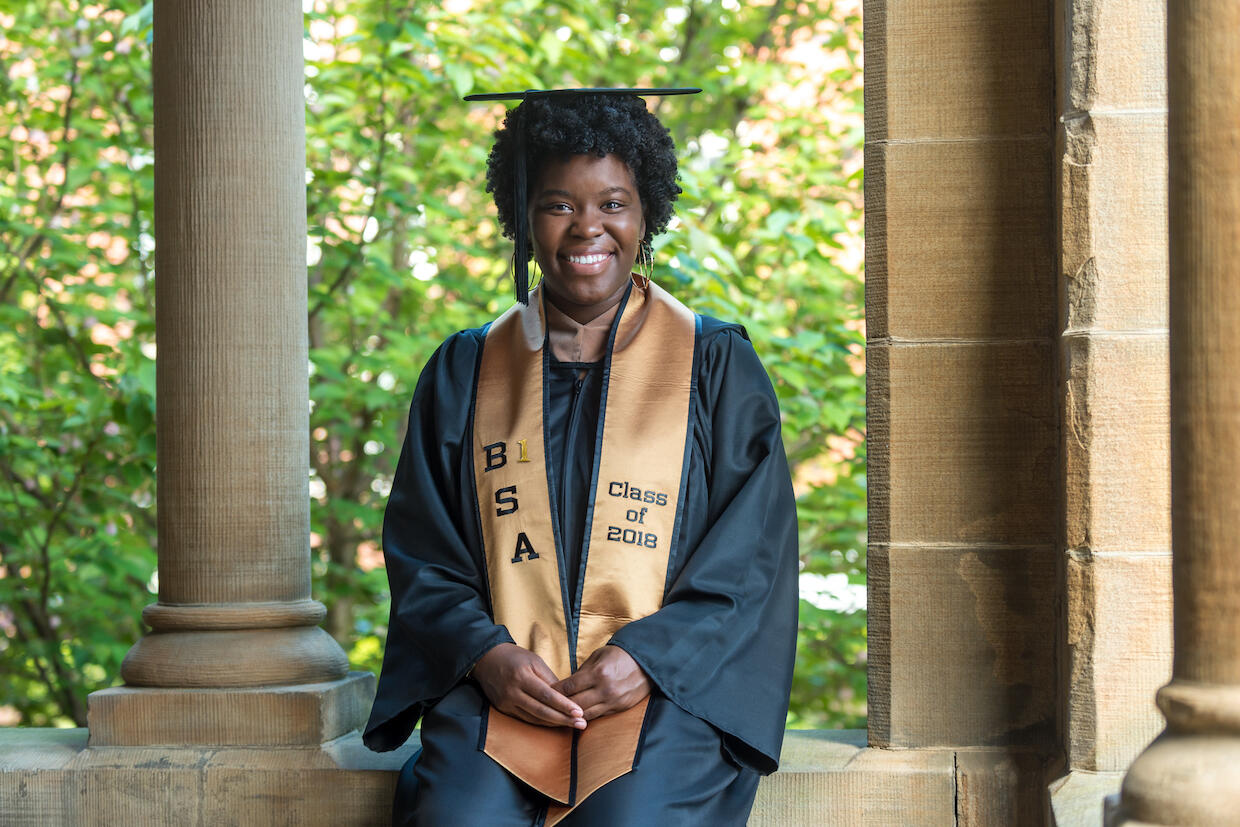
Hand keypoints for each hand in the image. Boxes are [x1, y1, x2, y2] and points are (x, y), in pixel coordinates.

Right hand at [471, 643, 585, 728]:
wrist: (487, 659)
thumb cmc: (515, 657)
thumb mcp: (534, 661)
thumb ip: (550, 679)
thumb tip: (567, 696)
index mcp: (522, 676)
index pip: (546, 695)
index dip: (564, 705)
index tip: (579, 712)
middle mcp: (512, 692)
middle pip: (541, 711)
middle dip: (563, 719)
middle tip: (581, 724)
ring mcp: (506, 702)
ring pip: (534, 718)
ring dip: (554, 724)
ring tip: (572, 725)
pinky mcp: (503, 709)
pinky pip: (525, 719)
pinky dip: (542, 722)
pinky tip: (555, 723)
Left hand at [552, 645, 651, 721]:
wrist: (647, 661)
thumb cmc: (619, 655)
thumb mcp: (598, 657)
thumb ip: (582, 672)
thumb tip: (566, 685)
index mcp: (597, 673)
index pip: (569, 687)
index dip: (554, 692)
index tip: (544, 693)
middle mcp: (605, 689)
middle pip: (574, 704)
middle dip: (559, 707)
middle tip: (547, 707)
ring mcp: (613, 701)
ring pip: (585, 715)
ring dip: (571, 716)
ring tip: (559, 716)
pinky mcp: (620, 708)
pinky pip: (598, 716)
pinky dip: (586, 717)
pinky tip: (577, 717)